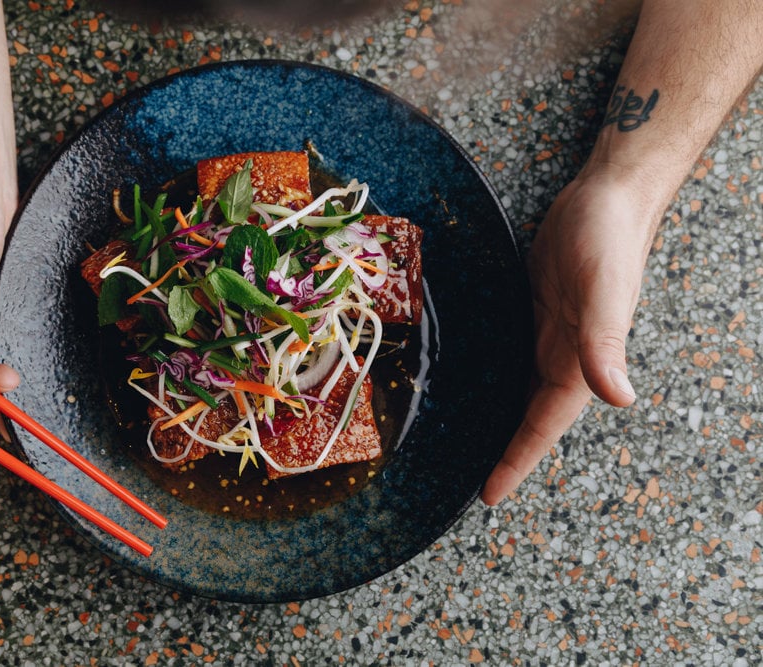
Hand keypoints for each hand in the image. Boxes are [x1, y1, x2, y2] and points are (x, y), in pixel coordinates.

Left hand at [481, 168, 657, 504]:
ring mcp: (542, 335)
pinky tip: (460, 380)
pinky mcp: (526, 310)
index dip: (516, 463)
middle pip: (523, 417)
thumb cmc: (607, 241)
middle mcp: (559, 357)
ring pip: (512, 389)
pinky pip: (503, 353)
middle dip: (498, 450)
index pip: (541, 428)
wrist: (604, 198)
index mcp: (577, 366)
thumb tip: (620, 398)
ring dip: (489, 415)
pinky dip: (485, 373)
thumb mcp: (603, 293)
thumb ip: (605, 344)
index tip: (487, 496)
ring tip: (453, 439)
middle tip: (456, 477)